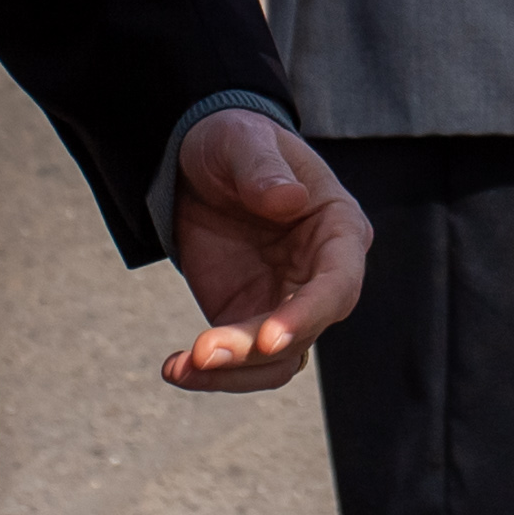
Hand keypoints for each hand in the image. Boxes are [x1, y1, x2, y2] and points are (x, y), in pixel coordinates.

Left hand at [164, 107, 369, 390]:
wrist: (200, 164)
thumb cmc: (236, 143)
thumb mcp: (243, 142)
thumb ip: (263, 169)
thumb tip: (288, 199)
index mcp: (339, 228)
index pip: (338, 283)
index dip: (308, 313)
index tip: (270, 337)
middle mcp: (322, 275)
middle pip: (306, 330)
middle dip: (256, 349)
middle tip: (203, 351)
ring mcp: (286, 303)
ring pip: (276, 360)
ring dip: (232, 372)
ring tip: (180, 367)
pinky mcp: (250, 321)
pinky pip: (242, 362)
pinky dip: (211, 373)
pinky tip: (174, 368)